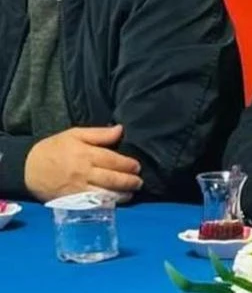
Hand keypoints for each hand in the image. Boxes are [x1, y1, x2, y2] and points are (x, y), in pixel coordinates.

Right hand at [24, 124, 142, 201]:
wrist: (28, 168)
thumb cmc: (55, 148)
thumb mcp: (76, 133)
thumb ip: (99, 133)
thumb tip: (120, 130)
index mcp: (86, 154)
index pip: (113, 161)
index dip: (128, 165)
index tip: (137, 167)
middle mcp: (83, 173)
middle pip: (111, 179)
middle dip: (128, 182)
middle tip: (139, 182)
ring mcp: (76, 189)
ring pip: (103, 195)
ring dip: (120, 196)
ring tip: (130, 194)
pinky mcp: (69, 201)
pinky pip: (90, 205)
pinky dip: (103, 206)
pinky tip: (112, 204)